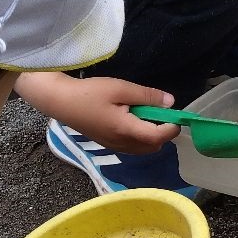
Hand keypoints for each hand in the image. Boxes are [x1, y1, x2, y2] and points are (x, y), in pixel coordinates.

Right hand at [14, 72, 180, 153]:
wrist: (60, 101)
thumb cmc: (89, 93)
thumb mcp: (120, 88)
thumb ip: (146, 96)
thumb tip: (170, 102)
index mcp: (125, 130)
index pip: (157, 137)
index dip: (171, 128)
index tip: (177, 115)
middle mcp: (121, 143)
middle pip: (153, 147)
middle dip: (163, 133)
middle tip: (161, 113)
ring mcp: (113, 146)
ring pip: (143, 149)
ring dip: (152, 136)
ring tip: (147, 115)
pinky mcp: (107, 144)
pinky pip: (132, 147)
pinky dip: (140, 138)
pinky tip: (133, 120)